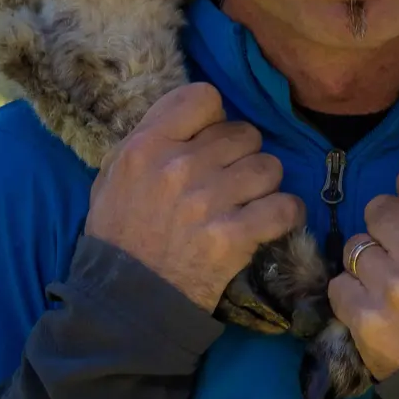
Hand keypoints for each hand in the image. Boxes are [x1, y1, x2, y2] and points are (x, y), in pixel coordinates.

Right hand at [87, 82, 304, 311]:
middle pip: (245, 133)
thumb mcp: (113, 174)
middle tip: (231, 178)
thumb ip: (150, 137)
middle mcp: (180, 165)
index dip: (213, 117)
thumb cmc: (118, 233)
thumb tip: (193, 119)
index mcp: (147, 145)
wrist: (126, 301)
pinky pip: (285, 206)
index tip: (209, 138)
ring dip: (264, 184)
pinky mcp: (234, 236)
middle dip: (243, 155)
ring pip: (269, 166)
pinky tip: (270, 220)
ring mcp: (209, 201)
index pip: (204, 97)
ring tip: (248, 202)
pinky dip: (285, 213)